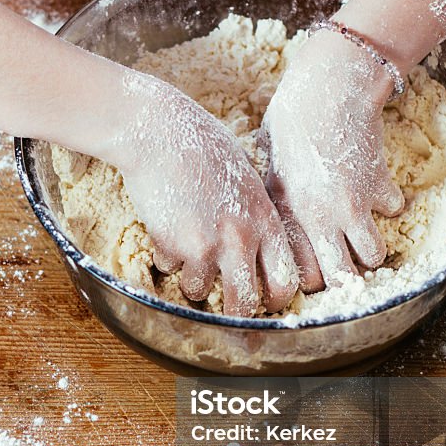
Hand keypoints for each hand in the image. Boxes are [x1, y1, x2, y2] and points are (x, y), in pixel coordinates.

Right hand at [108, 73, 298, 315]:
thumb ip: (256, 217)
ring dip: (190, 280)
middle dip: (233, 313)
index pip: (284, 280)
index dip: (275, 299)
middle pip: (243, 303)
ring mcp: (204, 244)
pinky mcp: (170, 244)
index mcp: (265, 221)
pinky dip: (164, 255)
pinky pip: (168, 268)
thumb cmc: (204, 148)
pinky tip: (165, 224)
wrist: (160, 132)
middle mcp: (240, 239)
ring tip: (186, 255)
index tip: (263, 300)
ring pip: (198, 291)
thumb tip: (258, 253)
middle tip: (224, 309)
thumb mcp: (247, 180)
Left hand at [260, 30, 404, 292]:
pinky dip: (390, 206)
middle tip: (342, 264)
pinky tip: (377, 193)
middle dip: (344, 278)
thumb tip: (272, 218)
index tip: (313, 270)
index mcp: (290, 214)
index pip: (303, 274)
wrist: (330, 88)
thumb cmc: (290, 121)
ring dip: (370, 248)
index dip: (310, 278)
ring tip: (360, 234)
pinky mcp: (381, 185)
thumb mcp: (270, 163)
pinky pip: (395, 211)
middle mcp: (323, 217)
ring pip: (374, 255)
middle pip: (342, 277)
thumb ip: (276, 197)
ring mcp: (355, 204)